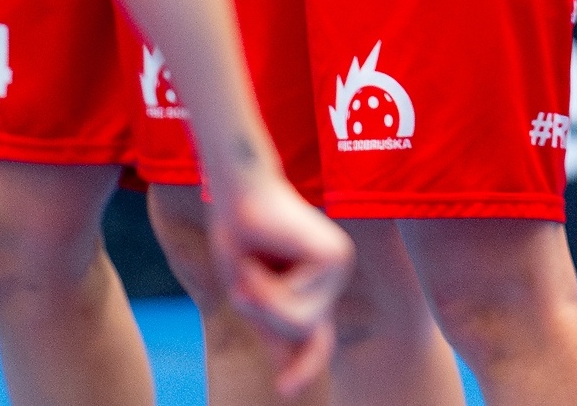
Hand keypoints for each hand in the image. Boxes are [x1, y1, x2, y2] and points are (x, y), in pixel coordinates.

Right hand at [209, 172, 352, 397]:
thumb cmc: (240, 234)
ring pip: (301, 322)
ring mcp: (338, 266)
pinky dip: (268, 286)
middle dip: (265, 317)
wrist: (238, 191)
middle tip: (239, 284)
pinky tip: (262, 252)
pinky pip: (297, 302)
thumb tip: (290, 374)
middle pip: (302, 332)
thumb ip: (271, 327)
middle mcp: (332, 278)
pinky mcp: (335, 258)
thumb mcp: (250, 293)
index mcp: (314, 286)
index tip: (285, 391)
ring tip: (248, 267)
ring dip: (264, 302)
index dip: (302, 365)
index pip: (316, 337)